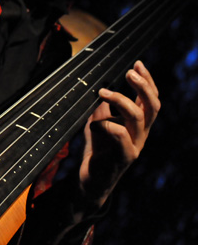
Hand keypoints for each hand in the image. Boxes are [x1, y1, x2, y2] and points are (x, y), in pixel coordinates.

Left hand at [79, 60, 159, 206]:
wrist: (91, 180)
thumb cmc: (97, 149)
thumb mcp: (99, 122)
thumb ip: (104, 106)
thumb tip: (101, 85)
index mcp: (139, 124)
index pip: (151, 99)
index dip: (148, 81)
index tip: (137, 64)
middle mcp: (141, 134)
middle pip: (153, 106)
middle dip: (143, 86)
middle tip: (128, 72)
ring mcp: (135, 145)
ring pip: (138, 117)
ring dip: (120, 100)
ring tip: (102, 92)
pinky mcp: (124, 157)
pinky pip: (120, 135)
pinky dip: (105, 125)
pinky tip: (93, 125)